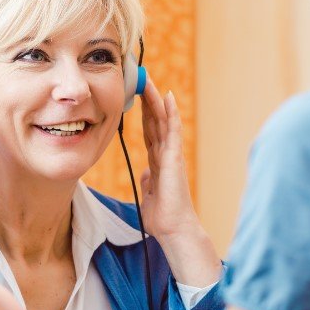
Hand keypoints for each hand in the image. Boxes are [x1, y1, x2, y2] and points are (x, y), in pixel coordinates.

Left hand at [138, 78, 221, 287]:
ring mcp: (171, 154)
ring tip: (149, 81)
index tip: (135, 98)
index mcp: (158, 162)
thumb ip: (148, 180)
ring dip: (156, 101)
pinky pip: (172, 131)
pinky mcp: (174, 157)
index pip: (149, 132)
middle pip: (155, 121)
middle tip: (140, 80)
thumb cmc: (162, 216)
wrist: (172, 228)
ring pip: (164, 121)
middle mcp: (165, 154)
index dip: (143, 114)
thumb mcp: (149, 194)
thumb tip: (145, 173)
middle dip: (148, 101)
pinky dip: (171, 113)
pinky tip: (168, 98)